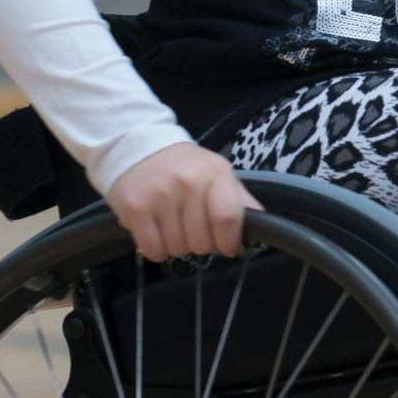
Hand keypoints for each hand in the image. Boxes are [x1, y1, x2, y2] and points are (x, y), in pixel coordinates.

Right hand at [106, 144, 265, 261]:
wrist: (138, 147)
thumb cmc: (183, 167)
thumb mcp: (217, 173)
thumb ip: (240, 199)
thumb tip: (262, 224)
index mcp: (214, 173)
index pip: (228, 217)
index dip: (229, 241)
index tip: (227, 246)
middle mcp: (188, 182)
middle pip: (203, 242)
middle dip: (201, 244)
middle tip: (192, 228)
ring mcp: (160, 195)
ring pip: (178, 249)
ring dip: (177, 245)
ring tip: (172, 224)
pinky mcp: (136, 208)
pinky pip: (153, 250)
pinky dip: (156, 249)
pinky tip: (156, 231)